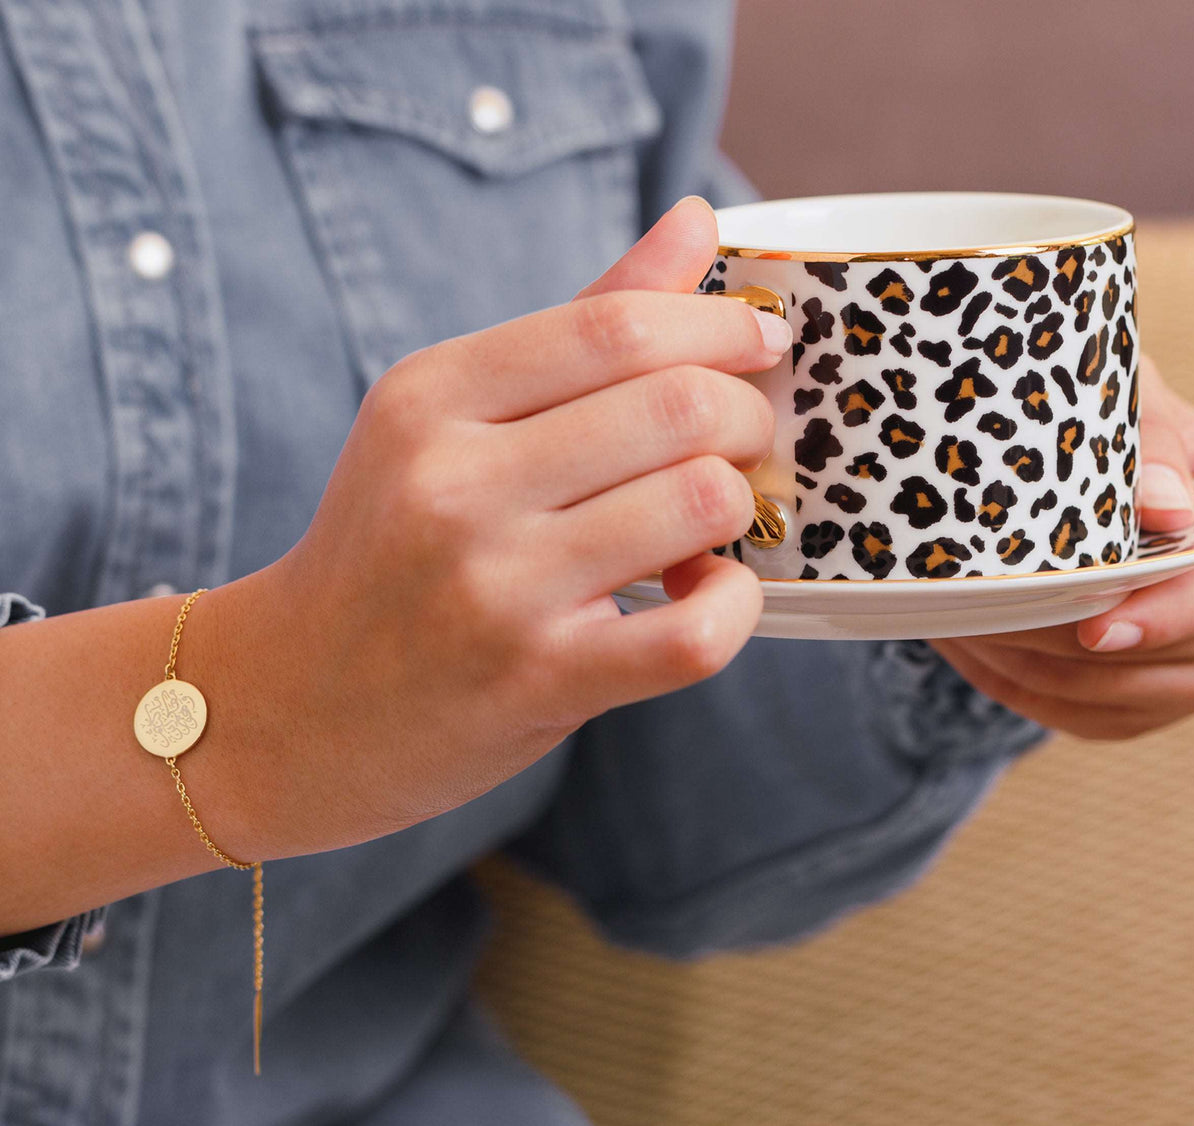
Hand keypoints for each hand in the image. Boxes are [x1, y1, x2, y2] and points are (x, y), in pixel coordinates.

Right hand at [215, 198, 786, 857]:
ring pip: (698, 503)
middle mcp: (453, 484)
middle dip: (745, 416)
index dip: (718, 325)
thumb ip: (579, 325)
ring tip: (710, 521)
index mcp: (429, 398)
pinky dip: (734, 607)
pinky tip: (705, 593)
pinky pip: (694, 634)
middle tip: (742, 440)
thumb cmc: (389, 550)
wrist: (298, 701)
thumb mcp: (445, 419)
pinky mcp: (539, 680)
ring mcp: (495, 589)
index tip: (758, 341)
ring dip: (739, 506)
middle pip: (675, 406)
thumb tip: (696, 219)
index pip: (616, 326)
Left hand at [931, 356, 1193, 739]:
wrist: (1064, 457)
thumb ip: (1150, 445)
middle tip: (979, 617)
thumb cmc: (1094, 416)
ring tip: (956, 624)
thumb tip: (1170, 507)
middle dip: (1061, 644)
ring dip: (1025, 666)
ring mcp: (1181, 662)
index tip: (1096, 630)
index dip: (1163, 620)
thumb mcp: (1123, 404)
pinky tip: (964, 646)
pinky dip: (1013, 686)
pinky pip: (1079, 716)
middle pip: (1156, 660)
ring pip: (1108, 696)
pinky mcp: (1138, 697)